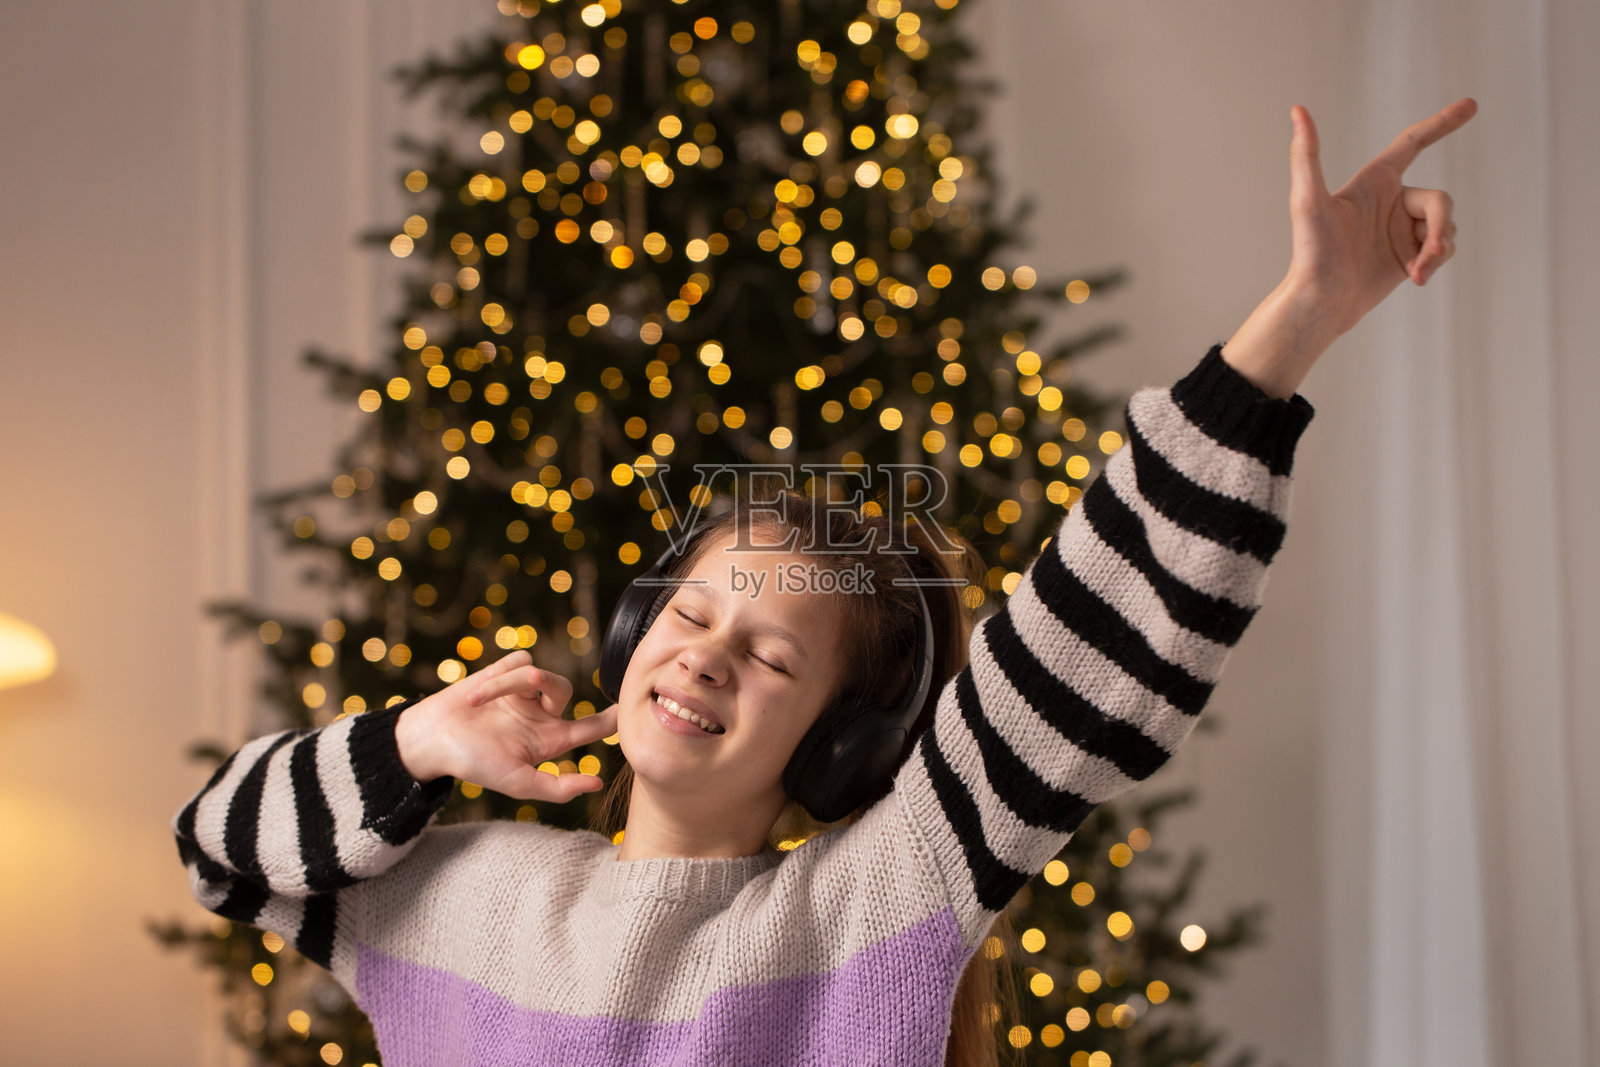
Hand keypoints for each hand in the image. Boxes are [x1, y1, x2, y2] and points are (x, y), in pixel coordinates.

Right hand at [395, 649, 618, 801]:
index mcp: (549, 740)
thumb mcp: (517, 782)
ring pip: (536, 673)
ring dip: (508, 683)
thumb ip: (557, 788)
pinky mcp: (504, 672)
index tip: (633, 706)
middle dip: (550, 685)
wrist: (431, 738)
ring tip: (479, 699)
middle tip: (533, 683)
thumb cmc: (473, 764)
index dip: (612, 718)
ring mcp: (523, 693)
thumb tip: (597, 784)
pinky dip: (499, 673)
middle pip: (564, 690)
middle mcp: (540, 715)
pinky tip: (479, 689)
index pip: (591, 728)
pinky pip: (517, 661)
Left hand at [1282, 97, 1476, 337]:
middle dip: (1441, 225)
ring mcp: (1401, 229)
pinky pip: (1443, 248)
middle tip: (1432, 252)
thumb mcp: (1307, 202)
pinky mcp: (1409, 255)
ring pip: (1446, 226)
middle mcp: (1390, 201)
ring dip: (1438, 249)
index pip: (1413, 142)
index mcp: (1373, 182)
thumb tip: (1297, 109)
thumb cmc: (1310, 253)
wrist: (1320, 303)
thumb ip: (1306, 155)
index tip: (1471, 105)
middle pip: (1440, 199)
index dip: (1441, 123)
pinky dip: (1435, 262)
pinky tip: (1415, 278)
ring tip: (1417, 272)